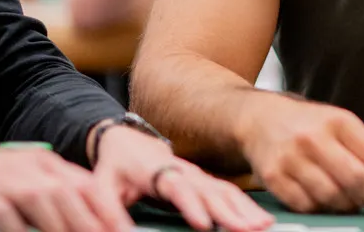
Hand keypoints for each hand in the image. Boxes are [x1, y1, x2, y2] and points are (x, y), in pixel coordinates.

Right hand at [0, 145, 131, 231]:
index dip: (109, 209)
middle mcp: (31, 168)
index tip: (126, 230)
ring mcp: (8, 183)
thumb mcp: (18, 175)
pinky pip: (14, 223)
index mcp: (43, 162)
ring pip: (50, 209)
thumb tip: (79, 212)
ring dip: (70, 231)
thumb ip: (48, 189)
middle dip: (98, 224)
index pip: (87, 185)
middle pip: (74, 198)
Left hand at [93, 125, 272, 231]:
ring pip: (225, 191)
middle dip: (231, 213)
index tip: (204, 223)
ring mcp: (197, 176)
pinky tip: (260, 218)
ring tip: (262, 226)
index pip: (177, 189)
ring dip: (245, 209)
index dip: (191, 205)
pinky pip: (229, 192)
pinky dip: (246, 206)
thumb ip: (109, 211)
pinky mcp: (204, 181)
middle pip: (210, 192)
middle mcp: (184, 172)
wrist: (126, 141)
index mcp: (158, 172)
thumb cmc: (114, 167)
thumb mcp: (102, 188)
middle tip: (248, 230)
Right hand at [240, 93, 363, 213]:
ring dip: (349, 207)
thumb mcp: (341, 125)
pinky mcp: (273, 177)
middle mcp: (315, 138)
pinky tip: (325, 202)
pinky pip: (306, 206)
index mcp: (340, 121)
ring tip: (353, 204)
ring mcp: (292, 158)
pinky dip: (321, 210)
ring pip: (332, 197)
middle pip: (356, 180)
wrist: (260, 118)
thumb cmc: (310, 125)